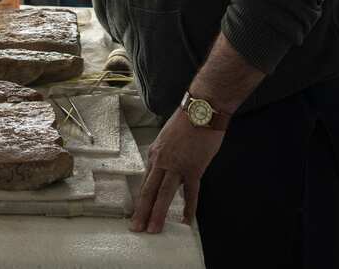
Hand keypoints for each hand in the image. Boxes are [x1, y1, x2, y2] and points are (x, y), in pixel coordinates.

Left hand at [130, 109, 224, 233]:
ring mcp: (177, 166)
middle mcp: (162, 161)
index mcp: (155, 153)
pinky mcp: (194, 168)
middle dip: (142, 211)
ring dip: (158, 213)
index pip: (145, 182)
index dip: (141, 200)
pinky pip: (191, 192)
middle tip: (136, 228)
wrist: (202, 109)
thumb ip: (166, 154)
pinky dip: (189, 208)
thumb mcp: (168, 137)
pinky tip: (186, 221)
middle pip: (149, 191)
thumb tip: (167, 167)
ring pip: (164, 194)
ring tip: (153, 229)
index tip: (137, 213)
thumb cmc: (187, 119)